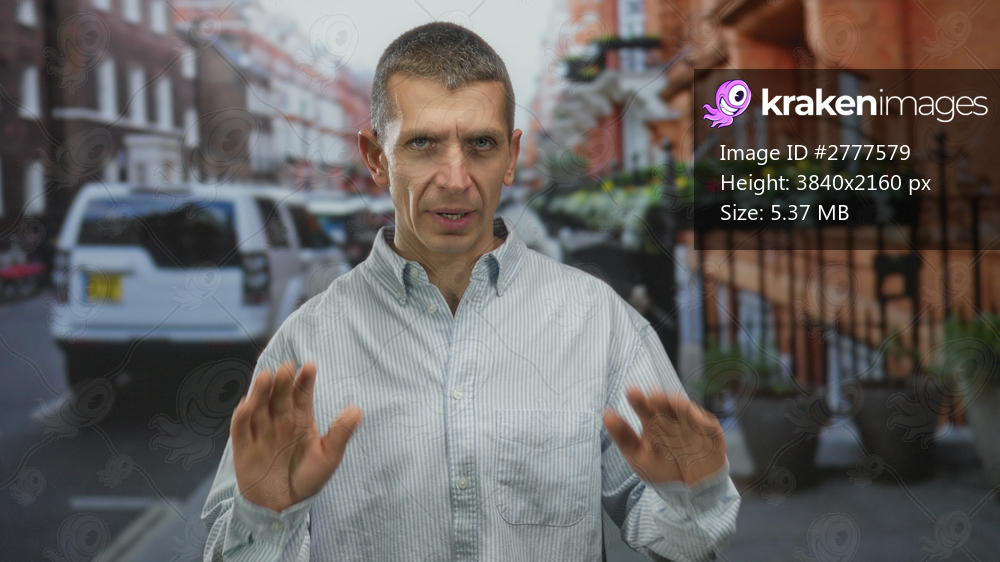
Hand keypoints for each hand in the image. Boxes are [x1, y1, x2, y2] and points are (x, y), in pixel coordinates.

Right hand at [231, 360, 362, 511]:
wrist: (283, 506)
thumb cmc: (307, 478)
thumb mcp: (329, 456)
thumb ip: (341, 433)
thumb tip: (357, 409)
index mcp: (300, 419)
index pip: (302, 394)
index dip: (305, 380)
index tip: (310, 366)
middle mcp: (279, 420)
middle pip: (279, 396)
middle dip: (283, 382)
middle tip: (287, 367)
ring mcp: (261, 432)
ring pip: (259, 407)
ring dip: (261, 392)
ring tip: (267, 376)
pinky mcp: (244, 447)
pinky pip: (241, 429)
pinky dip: (242, 416)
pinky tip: (247, 404)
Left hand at [603, 387, 725, 485]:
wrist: (690, 493)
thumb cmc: (661, 470)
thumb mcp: (638, 456)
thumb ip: (623, 437)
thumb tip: (605, 414)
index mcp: (653, 422)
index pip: (644, 407)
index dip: (639, 400)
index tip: (632, 392)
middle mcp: (673, 419)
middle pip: (666, 406)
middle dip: (661, 400)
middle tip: (654, 396)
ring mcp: (693, 426)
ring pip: (687, 412)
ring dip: (682, 407)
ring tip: (675, 402)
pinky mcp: (712, 435)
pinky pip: (709, 427)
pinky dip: (704, 424)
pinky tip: (699, 423)